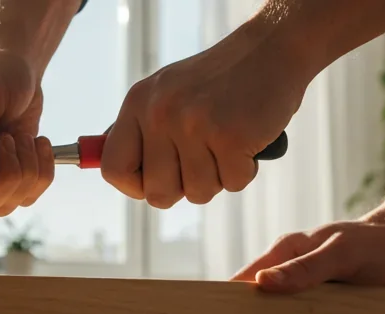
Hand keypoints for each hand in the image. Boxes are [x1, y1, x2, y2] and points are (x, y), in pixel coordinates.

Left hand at [101, 23, 309, 207]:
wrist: (270, 49)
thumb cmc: (220, 81)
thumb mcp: (167, 94)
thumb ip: (141, 132)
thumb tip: (115, 173)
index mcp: (139, 103)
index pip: (113, 168)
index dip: (135, 187)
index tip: (155, 183)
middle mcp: (160, 113)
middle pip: (157, 193)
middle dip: (183, 188)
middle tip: (203, 162)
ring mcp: (194, 124)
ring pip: (198, 193)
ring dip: (218, 178)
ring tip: (227, 144)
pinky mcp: (230, 135)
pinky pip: (233, 184)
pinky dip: (245, 170)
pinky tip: (248, 141)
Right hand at [231, 215, 384, 292]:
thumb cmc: (376, 244)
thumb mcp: (342, 253)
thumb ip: (307, 267)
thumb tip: (263, 283)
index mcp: (284, 252)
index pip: (243, 280)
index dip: (229, 303)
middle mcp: (288, 271)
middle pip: (256, 301)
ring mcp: (303, 289)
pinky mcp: (320, 304)